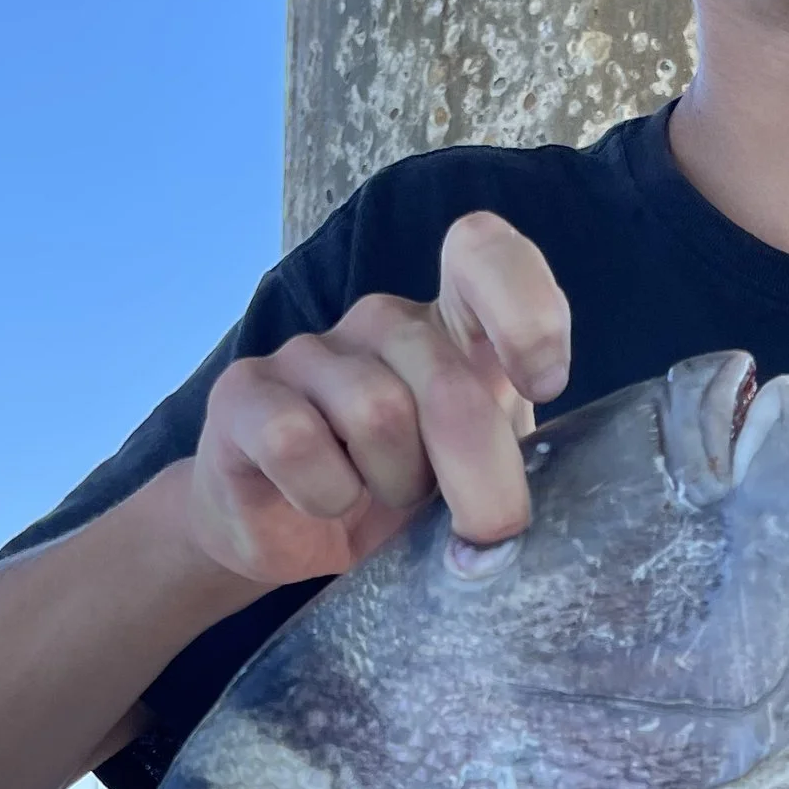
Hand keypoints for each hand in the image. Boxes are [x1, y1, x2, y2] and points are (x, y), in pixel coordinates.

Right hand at [185, 212, 570, 590]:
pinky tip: (325, 502)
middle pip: (448, 384)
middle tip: (486, 533)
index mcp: (451, 324)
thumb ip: (506, 461)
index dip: (525, 310)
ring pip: (377, 414)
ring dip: (395, 487)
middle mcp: (381, 323)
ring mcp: (307, 351)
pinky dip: (326, 494)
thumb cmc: (401, 494)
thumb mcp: (473, 474)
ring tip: (382, 500)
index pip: (483, 254)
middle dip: (481, 478)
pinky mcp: (243, 392)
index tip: (545, 386)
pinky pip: (297, 442)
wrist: (292, 533)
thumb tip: (516, 520)